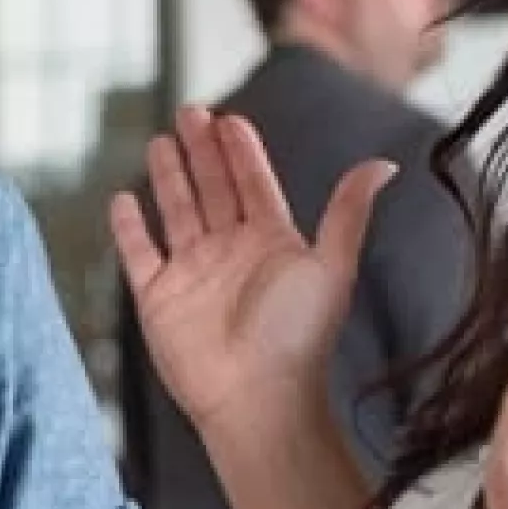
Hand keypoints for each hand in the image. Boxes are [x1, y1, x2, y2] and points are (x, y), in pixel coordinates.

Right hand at [109, 106, 395, 429]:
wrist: (256, 398)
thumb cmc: (298, 337)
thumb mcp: (331, 267)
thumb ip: (347, 213)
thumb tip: (384, 163)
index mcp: (270, 242)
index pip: (253, 184)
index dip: (242, 151)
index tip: (231, 119)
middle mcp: (229, 251)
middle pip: (212, 188)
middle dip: (201, 149)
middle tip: (191, 110)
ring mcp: (191, 273)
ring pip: (176, 211)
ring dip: (169, 176)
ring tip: (160, 140)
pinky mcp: (158, 296)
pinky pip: (139, 253)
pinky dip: (129, 227)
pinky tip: (123, 199)